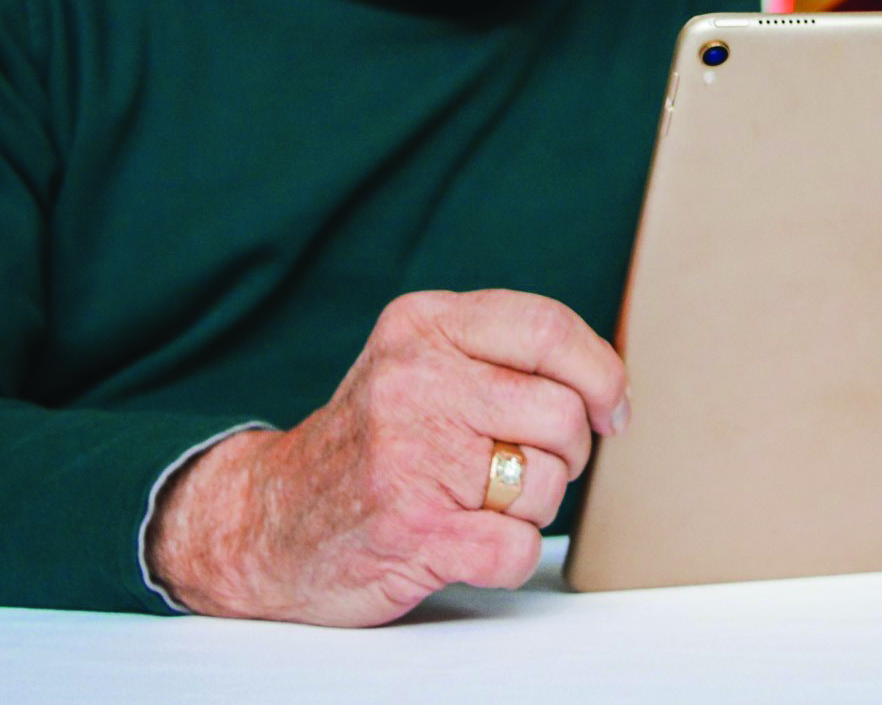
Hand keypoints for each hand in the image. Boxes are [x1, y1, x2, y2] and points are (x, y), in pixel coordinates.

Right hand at [146, 289, 627, 625]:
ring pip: (549, 483)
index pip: (549, 328)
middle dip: (566, 455)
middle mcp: (414, 379)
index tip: (612, 410)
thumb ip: (502, 353)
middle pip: (562, 414)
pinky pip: (518, 548)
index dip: (602, 374)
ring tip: (476, 500)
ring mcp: (410, 453)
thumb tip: (612, 382)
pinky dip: (506, 556)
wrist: (269, 519)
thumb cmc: (371, 440)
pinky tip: (465, 540)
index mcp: (423, 325)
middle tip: (524, 466)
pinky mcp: (412, 527)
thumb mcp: (418, 360)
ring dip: (531, 507)